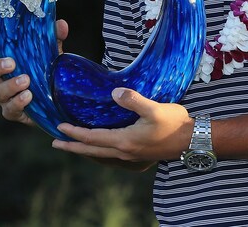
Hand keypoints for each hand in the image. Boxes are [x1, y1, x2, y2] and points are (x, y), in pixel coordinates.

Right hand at [0, 18, 68, 124]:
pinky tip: (28, 96)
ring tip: (26, 80)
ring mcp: (5, 96)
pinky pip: (10, 109)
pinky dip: (18, 102)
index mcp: (5, 60)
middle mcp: (0, 78)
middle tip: (11, 63)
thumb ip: (54, 38)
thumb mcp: (52, 53)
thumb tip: (60, 24)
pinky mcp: (13, 111)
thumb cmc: (47, 71)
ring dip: (10, 85)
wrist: (58, 100)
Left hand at [51, 88, 192, 163]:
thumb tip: (115, 92)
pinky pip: (110, 155)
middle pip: (92, 150)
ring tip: (74, 144)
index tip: (59, 127)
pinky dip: (98, 151)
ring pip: (100, 154)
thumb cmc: (174, 124)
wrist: (191, 140)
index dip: (75, 132)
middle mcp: (124, 151)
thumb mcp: (155, 109)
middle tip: (55, 143)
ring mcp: (131, 155)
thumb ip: (134, 101)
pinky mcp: (138, 154)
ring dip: (84, 149)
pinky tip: (101, 146)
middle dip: (73, 146)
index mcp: (124, 141)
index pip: (92, 138)